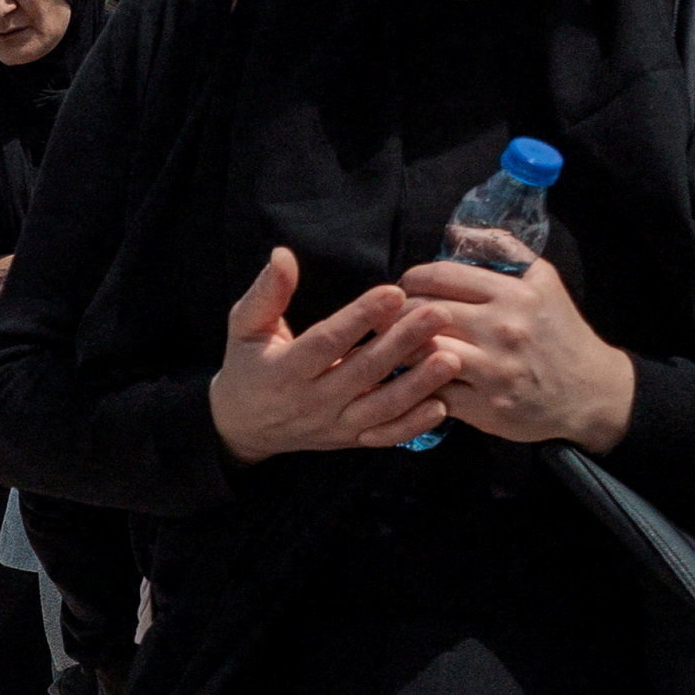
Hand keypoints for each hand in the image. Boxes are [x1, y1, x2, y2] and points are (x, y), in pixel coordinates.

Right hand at [204, 246, 448, 460]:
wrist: (243, 426)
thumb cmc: (247, 366)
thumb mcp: (243, 327)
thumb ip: (266, 293)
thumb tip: (282, 255)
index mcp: (284, 371)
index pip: (326, 342)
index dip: (360, 318)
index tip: (393, 292)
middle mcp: (310, 402)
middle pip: (363, 372)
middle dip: (403, 342)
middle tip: (439, 314)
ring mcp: (332, 425)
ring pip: (380, 408)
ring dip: (417, 385)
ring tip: (451, 358)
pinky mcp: (348, 440)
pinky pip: (384, 436)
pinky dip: (413, 426)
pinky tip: (441, 405)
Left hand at [395, 245, 639, 451]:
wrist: (591, 392)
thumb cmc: (560, 333)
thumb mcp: (544, 281)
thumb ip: (505, 250)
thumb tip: (458, 231)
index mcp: (513, 294)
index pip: (440, 276)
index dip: (411, 280)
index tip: (404, 288)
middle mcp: (503, 328)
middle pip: (423, 312)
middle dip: (396, 314)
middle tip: (390, 318)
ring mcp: (493, 369)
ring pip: (422, 351)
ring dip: (400, 349)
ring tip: (394, 346)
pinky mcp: (486, 406)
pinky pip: (434, 391)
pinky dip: (415, 384)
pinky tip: (410, 378)